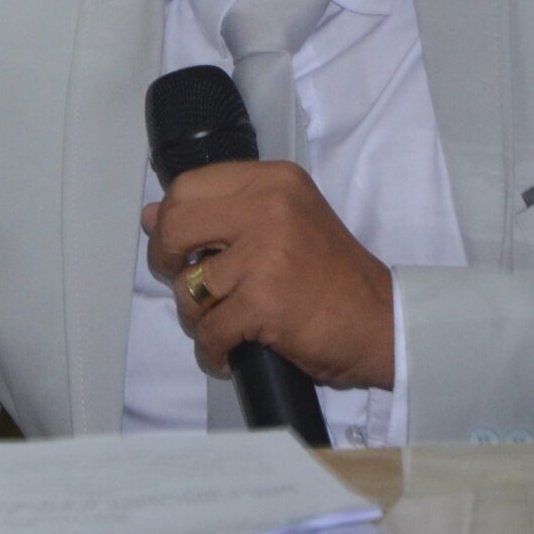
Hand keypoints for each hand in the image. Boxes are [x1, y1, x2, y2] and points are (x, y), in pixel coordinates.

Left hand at [143, 160, 395, 390]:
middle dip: (168, 262)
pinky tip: (228, 352)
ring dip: (197, 314)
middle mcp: (269, 207)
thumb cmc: (330, 277)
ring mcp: (266, 254)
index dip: (172, 219)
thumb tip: (150, 216)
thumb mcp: (282, 224)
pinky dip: (213, 349)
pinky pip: (209, 329)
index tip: (182, 245)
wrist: (384, 323)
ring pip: (189, 285)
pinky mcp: (264, 302)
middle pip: (176, 226)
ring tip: (224, 321)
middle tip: (190, 284)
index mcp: (273, 181)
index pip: (189, 186)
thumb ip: (220, 214)